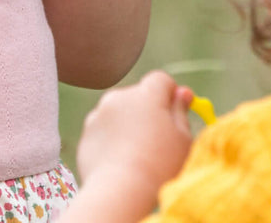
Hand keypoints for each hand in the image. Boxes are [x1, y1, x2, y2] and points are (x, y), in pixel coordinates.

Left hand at [75, 71, 194, 215]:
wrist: (120, 191)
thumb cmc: (159, 165)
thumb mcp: (182, 139)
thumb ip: (181, 111)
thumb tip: (182, 93)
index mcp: (145, 94)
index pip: (160, 80)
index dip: (170, 93)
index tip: (178, 109)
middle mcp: (119, 96)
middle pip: (138, 95)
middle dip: (148, 110)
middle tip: (159, 139)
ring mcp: (99, 113)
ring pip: (120, 112)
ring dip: (129, 124)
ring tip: (138, 155)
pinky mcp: (87, 132)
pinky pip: (105, 129)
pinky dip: (113, 139)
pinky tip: (121, 161)